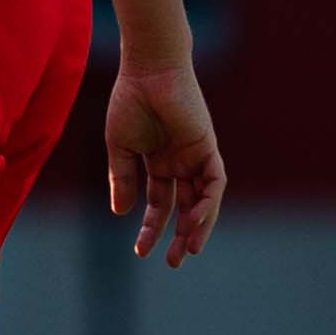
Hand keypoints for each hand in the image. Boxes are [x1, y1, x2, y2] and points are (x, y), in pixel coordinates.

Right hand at [103, 61, 225, 265]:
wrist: (148, 71)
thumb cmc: (131, 101)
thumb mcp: (120, 148)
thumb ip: (122, 178)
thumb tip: (121, 212)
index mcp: (159, 162)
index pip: (160, 203)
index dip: (151, 228)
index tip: (140, 251)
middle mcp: (181, 163)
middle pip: (185, 207)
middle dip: (179, 236)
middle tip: (173, 263)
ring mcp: (196, 156)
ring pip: (204, 200)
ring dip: (198, 227)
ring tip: (187, 251)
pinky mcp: (208, 147)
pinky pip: (214, 183)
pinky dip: (208, 203)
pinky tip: (194, 220)